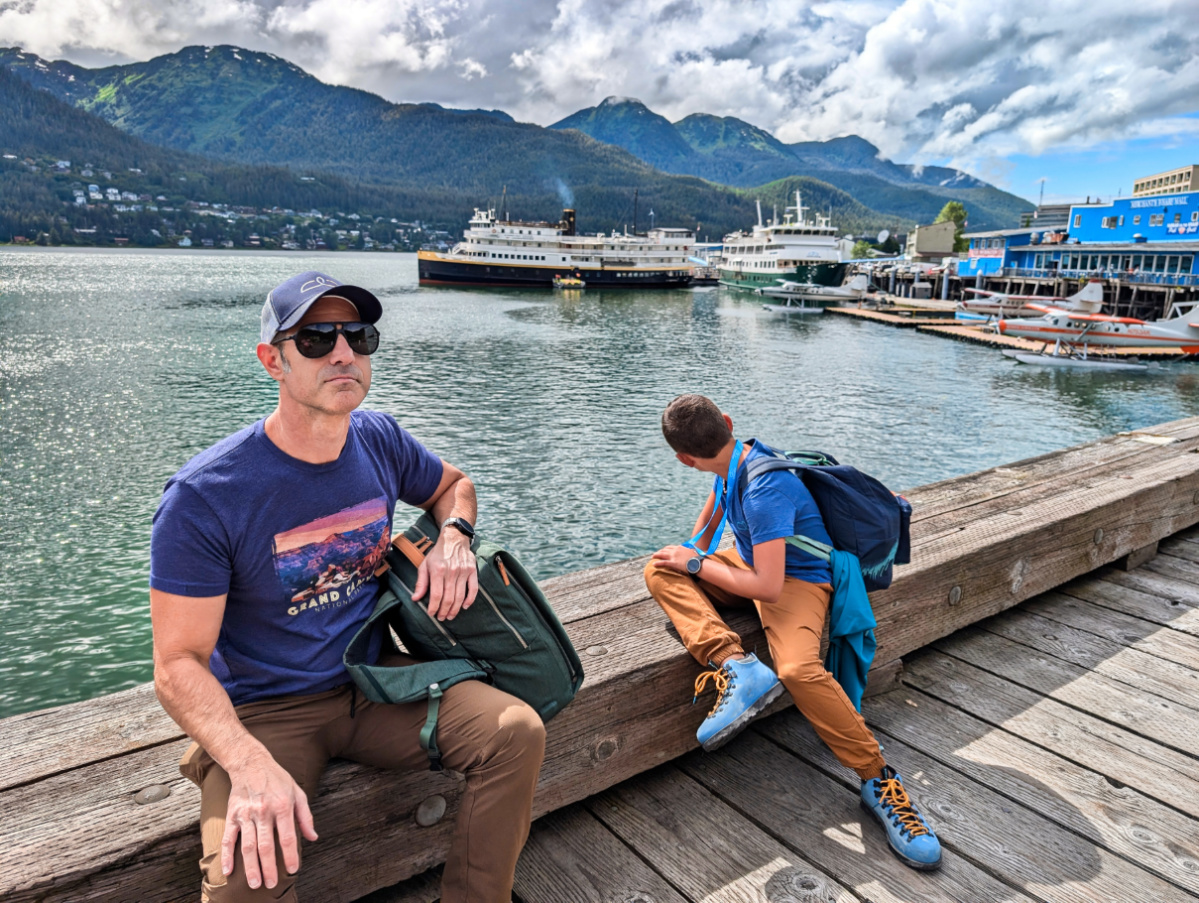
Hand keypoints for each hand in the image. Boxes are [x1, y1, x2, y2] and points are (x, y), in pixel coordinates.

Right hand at [221, 754, 317, 889]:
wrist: (251, 763)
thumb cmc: (278, 779)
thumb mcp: (298, 793)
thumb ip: (305, 817)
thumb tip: (313, 837)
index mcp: (283, 806)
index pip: (287, 837)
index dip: (290, 856)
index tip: (292, 870)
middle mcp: (264, 812)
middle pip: (266, 846)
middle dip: (269, 868)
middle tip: (271, 885)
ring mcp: (246, 814)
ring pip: (248, 846)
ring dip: (251, 867)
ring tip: (255, 884)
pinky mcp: (232, 815)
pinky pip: (228, 838)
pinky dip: (227, 856)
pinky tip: (228, 871)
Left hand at [413, 528, 477, 620]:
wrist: (454, 538)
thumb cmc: (438, 553)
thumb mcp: (425, 565)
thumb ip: (421, 582)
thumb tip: (415, 598)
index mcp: (438, 570)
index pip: (436, 595)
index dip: (433, 607)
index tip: (431, 614)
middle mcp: (451, 571)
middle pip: (448, 598)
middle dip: (444, 611)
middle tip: (441, 618)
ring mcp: (463, 571)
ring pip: (460, 596)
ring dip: (455, 609)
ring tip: (450, 616)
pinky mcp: (472, 571)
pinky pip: (473, 589)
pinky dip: (469, 600)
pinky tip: (464, 606)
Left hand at [651, 545, 698, 574]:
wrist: (699, 563)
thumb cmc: (698, 559)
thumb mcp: (693, 553)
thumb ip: (689, 552)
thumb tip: (692, 552)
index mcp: (680, 547)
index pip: (670, 547)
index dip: (665, 549)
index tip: (663, 551)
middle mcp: (675, 550)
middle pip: (664, 550)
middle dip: (659, 552)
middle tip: (656, 554)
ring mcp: (674, 556)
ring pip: (662, 555)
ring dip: (656, 555)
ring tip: (652, 557)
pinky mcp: (673, 563)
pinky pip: (663, 562)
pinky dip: (657, 563)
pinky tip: (654, 564)